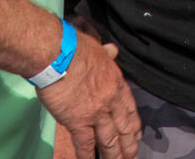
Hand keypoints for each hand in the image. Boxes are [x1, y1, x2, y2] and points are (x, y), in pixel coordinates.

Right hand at [34, 32, 139, 158]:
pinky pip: (86, 144)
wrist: (57, 54)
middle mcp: (111, 100)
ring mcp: (97, 113)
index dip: (134, 125)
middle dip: (128, 146)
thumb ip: (106, 54)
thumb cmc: (74, 48)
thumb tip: (112, 50)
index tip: (136, 136)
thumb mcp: (98, 48)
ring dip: (115, 155)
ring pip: (110, 140)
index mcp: (116, 82)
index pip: (130, 109)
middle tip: (131, 156)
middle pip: (123, 128)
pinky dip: (88, 156)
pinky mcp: (79, 122)